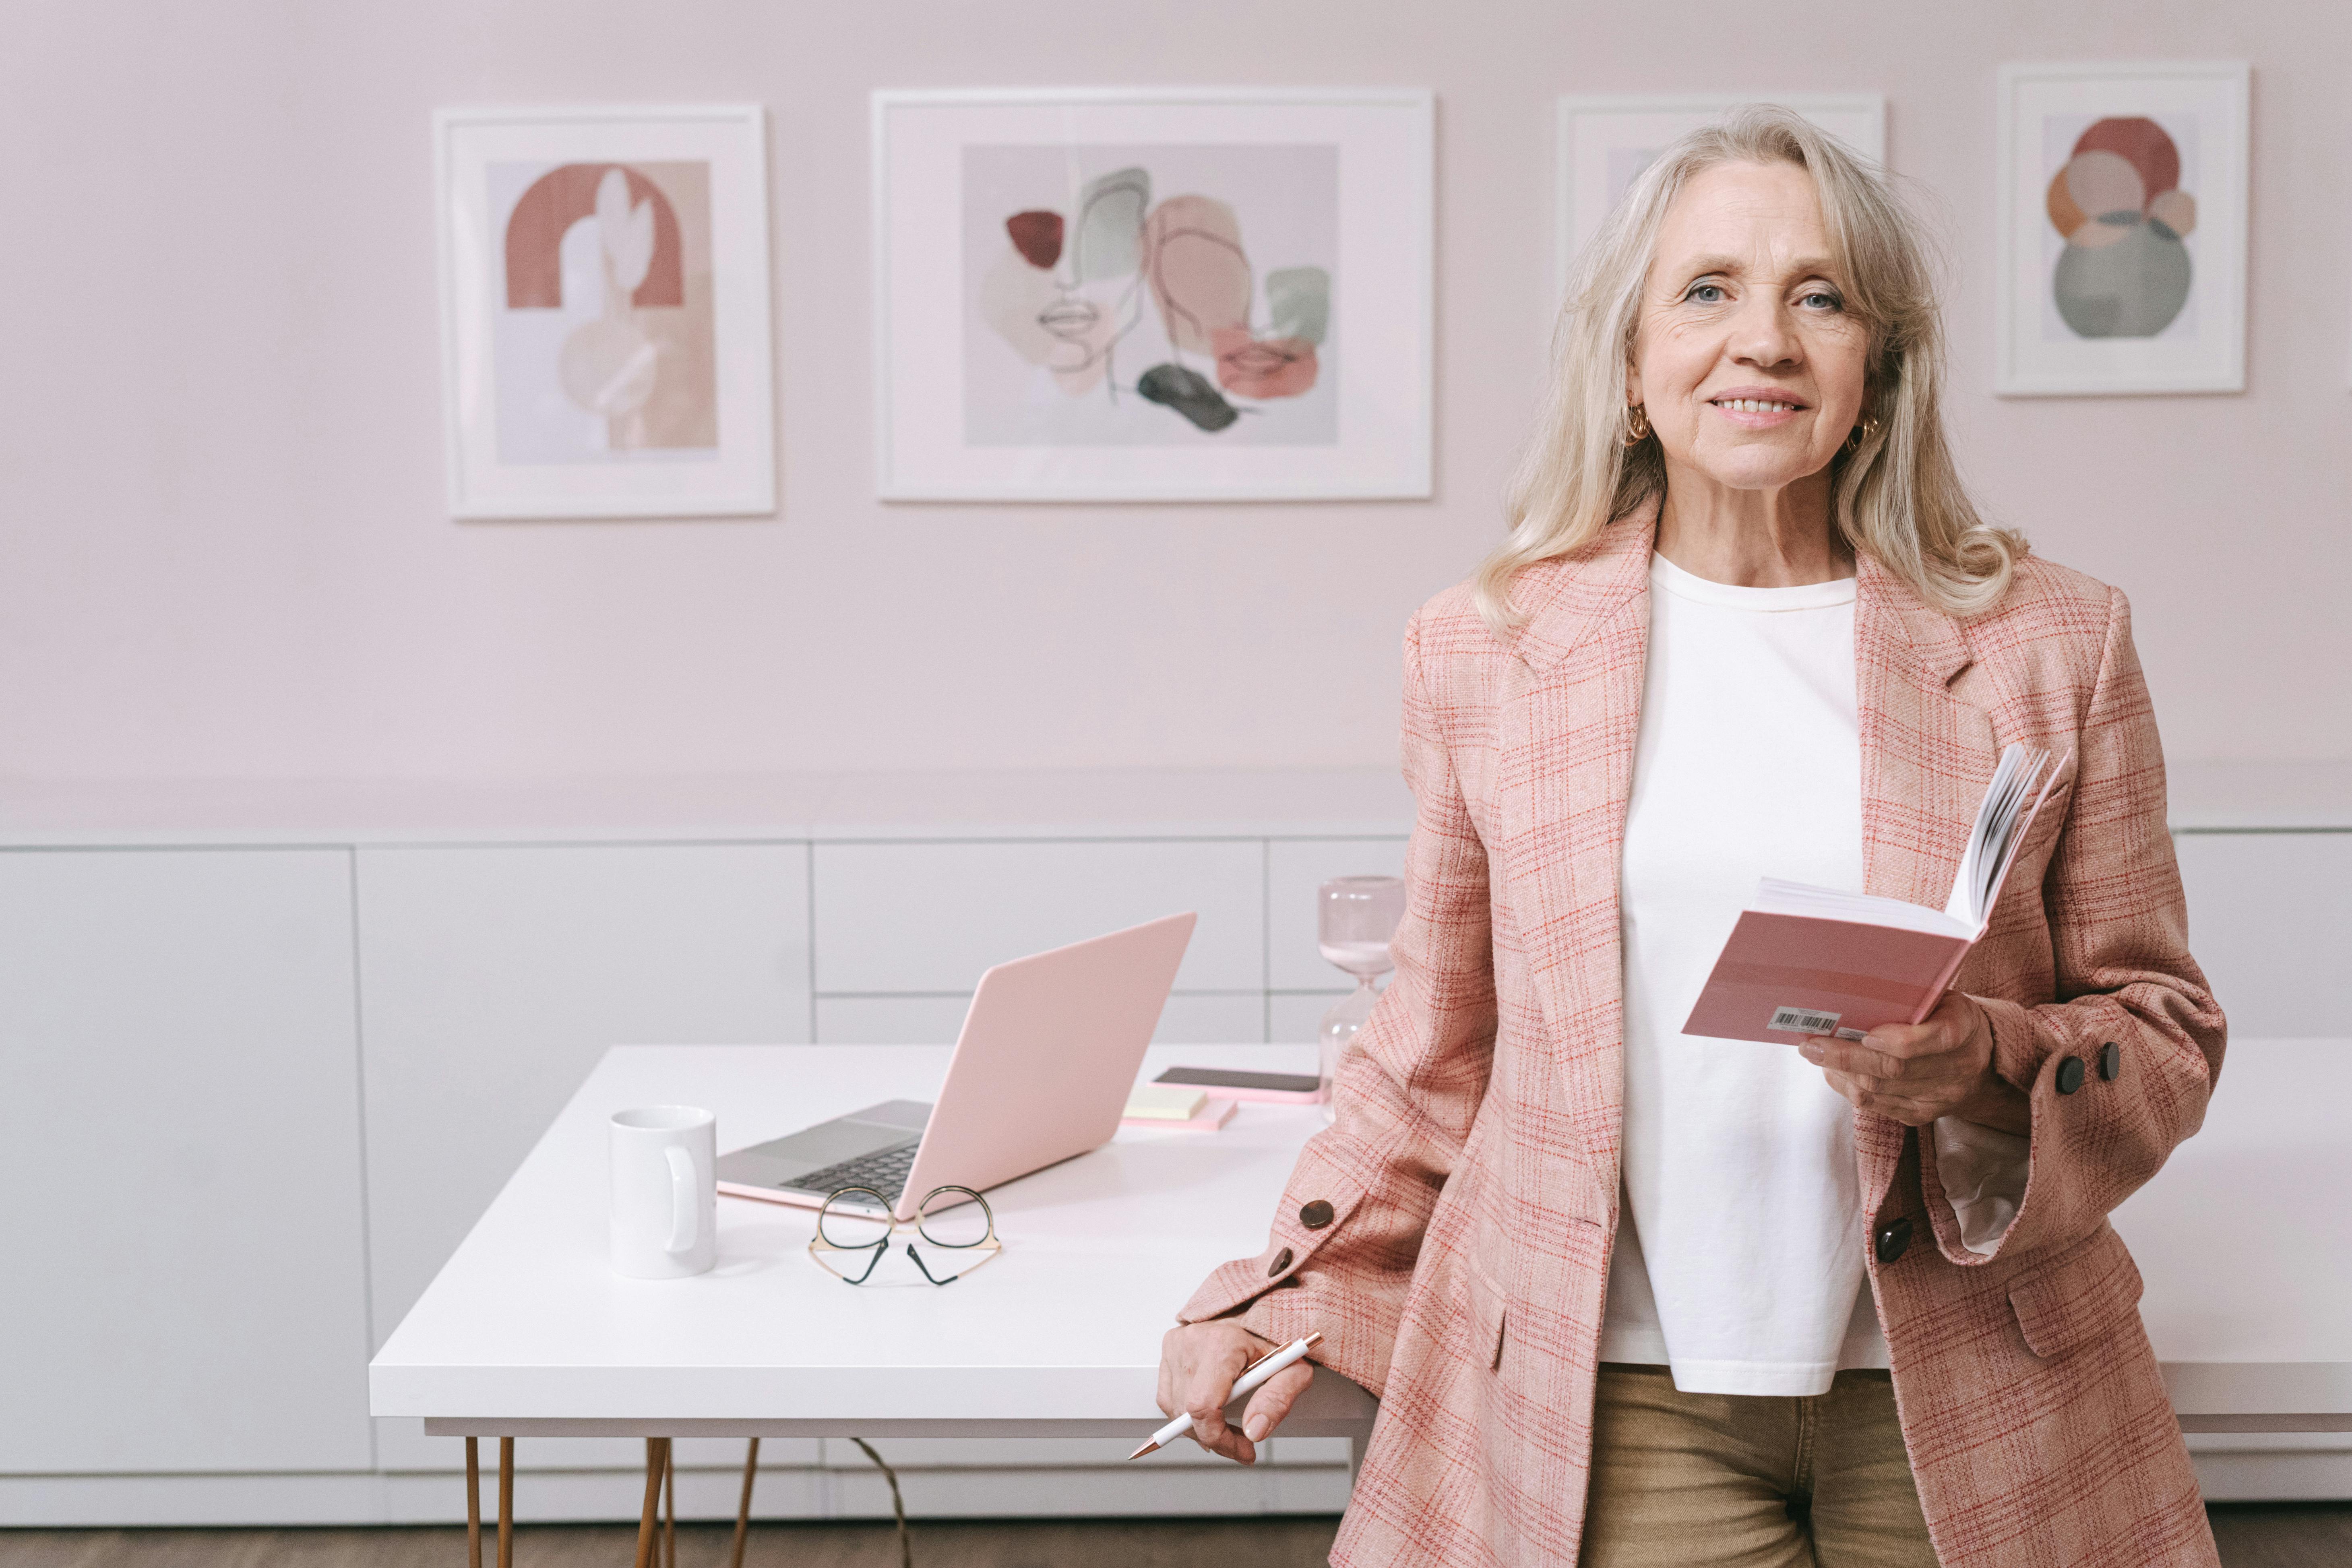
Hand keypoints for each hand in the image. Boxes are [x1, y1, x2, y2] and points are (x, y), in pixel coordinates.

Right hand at [1156, 1320, 1316, 1464]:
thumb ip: (1277, 1400)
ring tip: (1228, 1423)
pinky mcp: (1169, 1347)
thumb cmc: (1274, 1334)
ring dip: (1200, 1426)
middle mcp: (1192, 1341)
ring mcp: (1177, 1344)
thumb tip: (1255, 1431)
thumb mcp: (1293, 1368)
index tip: (1242, 1449)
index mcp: (1221, 1344)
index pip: (1203, 1407)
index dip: (1220, 1438)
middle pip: (1188, 1413)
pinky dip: (1186, 1410)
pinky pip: (1168, 1395)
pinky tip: (1209, 1408)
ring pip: (1175, 1408)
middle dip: (1216, 1437)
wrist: (1259, 1306)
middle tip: (1242, 1441)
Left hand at [1799, 991, 2028, 1134]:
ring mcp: (1938, 1097)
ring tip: (1815, 1054)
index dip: (1899, 1040)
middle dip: (1847, 1058)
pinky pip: (1877, 1106)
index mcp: (1963, 1029)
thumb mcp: (1942, 996)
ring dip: (1841, 1073)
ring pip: (1880, 1090)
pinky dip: (1849, 1088)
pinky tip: (1833, 1072)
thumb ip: (1911, 996)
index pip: (1934, 1039)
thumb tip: (1855, 988)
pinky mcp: (1921, 1115)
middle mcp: (1955, 1069)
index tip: (1865, 1034)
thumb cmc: (1946, 1016)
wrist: (1979, 1058)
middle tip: (1812, 1045)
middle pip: (1895, 1069)